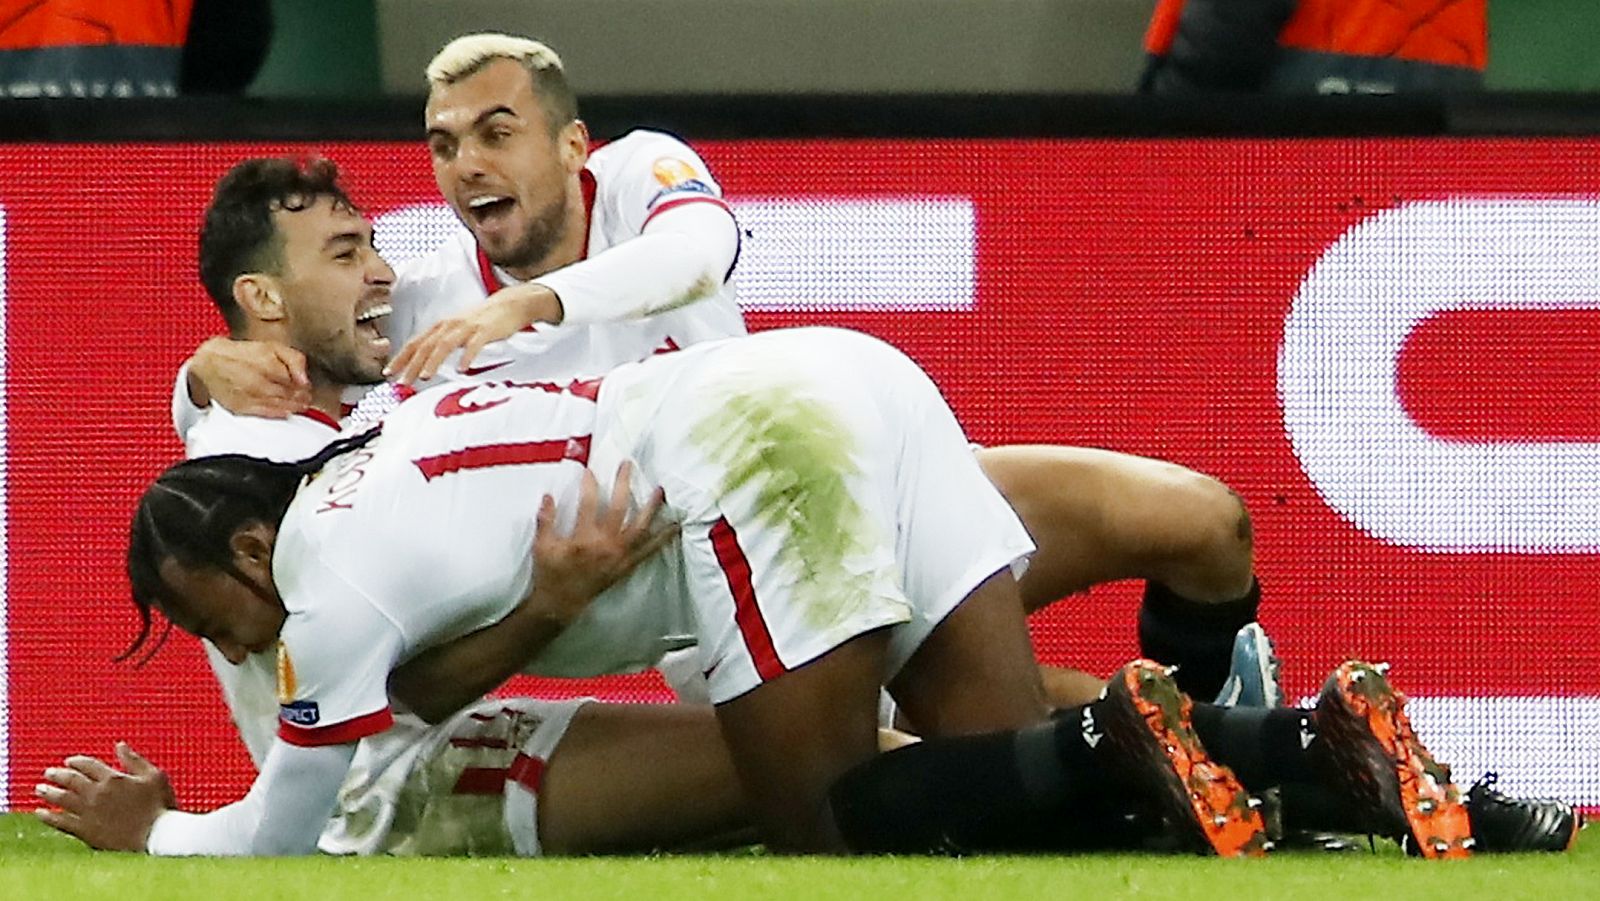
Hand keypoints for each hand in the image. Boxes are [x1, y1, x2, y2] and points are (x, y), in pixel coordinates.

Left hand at [35, 742, 175, 851]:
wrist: (156, 836)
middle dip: (58, 775)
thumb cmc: (160, 805)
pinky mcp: (85, 830)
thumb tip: (120, 745)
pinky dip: (49, 817)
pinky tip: (40, 813)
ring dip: (49, 792)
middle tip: (48, 773)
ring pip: (62, 799)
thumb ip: (134, 760)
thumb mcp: (154, 776)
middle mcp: (97, 793)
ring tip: (39, 789)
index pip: (88, 765)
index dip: (77, 762)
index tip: (69, 762)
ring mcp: (89, 812)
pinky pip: (61, 822)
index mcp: (113, 778)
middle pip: (71, 780)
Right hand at [190, 336, 310, 417]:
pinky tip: (285, 412)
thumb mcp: (271, 346)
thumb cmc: (241, 354)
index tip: (307, 388)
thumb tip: (306, 380)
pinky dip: (278, 413)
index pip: (297, 383)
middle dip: (300, 398)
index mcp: (269, 365)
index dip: (305, 387)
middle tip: (306, 398)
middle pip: (290, 396)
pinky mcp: (242, 407)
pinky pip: (265, 413)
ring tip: (299, 405)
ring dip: (292, 407)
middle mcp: (260, 383)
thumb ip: (294, 359)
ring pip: (280, 406)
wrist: (209, 362)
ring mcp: (251, 397)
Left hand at [386, 283, 562, 383]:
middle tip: (403, 382)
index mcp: (441, 327)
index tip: (388, 373)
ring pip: (444, 345)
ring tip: (425, 377)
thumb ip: (443, 344)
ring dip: (433, 361)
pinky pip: (474, 345)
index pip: (415, 343)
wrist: (510, 304)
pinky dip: (466, 357)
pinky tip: (461, 369)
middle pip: (425, 345)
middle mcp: (450, 325)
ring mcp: (467, 327)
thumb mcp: (458, 331)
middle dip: (411, 364)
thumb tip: (426, 364)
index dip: (400, 358)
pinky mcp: (485, 330)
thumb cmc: (483, 321)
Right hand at [525, 461, 675, 623]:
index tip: (590, 471)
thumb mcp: (542, 546)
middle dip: (624, 484)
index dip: (590, 484)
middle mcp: (605, 545)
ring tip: (661, 491)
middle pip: (619, 508)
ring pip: (640, 527)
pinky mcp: (626, 566)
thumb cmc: (550, 574)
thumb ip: (545, 520)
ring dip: (651, 508)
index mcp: (583, 539)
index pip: (589, 503)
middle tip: (628, 465)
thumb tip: (548, 496)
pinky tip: (675, 527)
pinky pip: (649, 551)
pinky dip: (663, 539)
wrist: (561, 604)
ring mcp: (619, 556)